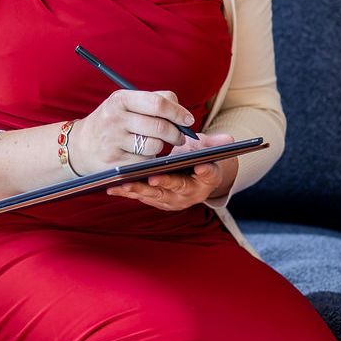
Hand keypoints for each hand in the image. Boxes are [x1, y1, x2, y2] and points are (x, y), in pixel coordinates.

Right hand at [70, 89, 195, 175]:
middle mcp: (115, 118)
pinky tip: (141, 154)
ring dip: (161, 147)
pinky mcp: (114, 161)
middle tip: (180, 137)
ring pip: (155, 146)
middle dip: (176, 134)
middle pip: (160, 127)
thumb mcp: (126, 103)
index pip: (158, 103)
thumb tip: (184, 115)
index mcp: (120, 99)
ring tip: (154, 143)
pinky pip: (145, 161)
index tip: (188, 120)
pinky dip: (149, 159)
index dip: (178, 112)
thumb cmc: (113, 120)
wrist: (81, 145)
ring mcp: (113, 141)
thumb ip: (155, 101)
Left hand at [106, 132, 236, 210]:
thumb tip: (229, 139)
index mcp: (207, 179)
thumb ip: (214, 144)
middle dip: (166, 183)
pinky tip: (112, 187)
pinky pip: (140, 197)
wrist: (189, 175)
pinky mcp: (156, 200)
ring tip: (125, 182)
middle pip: (178, 187)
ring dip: (140, 189)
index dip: (206, 172)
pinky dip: (127, 192)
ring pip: (156, 195)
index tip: (200, 167)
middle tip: (154, 177)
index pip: (209, 175)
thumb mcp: (205, 148)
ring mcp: (172, 199)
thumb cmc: (195, 156)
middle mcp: (191, 193)